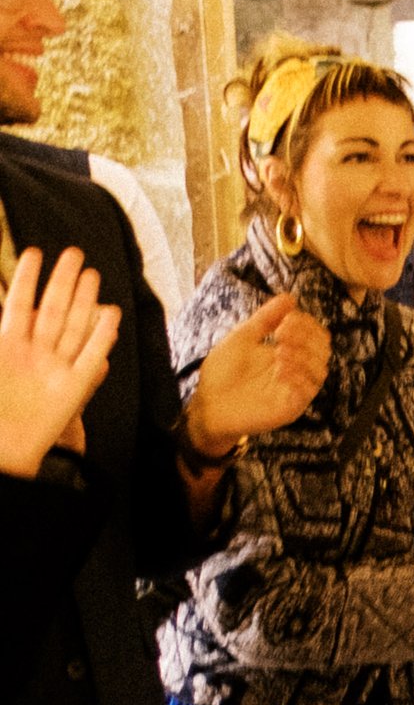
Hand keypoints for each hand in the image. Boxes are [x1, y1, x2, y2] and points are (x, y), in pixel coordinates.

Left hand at [0, 248, 118, 478]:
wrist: (5, 451)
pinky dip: (102, 339)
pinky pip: (90, 359)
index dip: (25, 280)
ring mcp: (55, 370)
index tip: (33, 253)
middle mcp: (34, 355)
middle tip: (74, 254)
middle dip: (62, 282)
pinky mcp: (74, 389)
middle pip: (53, 311)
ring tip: (92, 276)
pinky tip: (112, 316)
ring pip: (73, 329)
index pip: (18, 306)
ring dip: (84, 302)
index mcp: (7, 348)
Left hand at [185, 291, 330, 460]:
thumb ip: (266, 318)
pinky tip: (279, 370)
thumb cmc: (222, 371)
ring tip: (279, 351)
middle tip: (282, 332)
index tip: (285, 319)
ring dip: (304, 356)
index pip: (316, 335)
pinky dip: (298, 377)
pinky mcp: (290, 408)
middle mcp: (296, 371)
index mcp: (288, 352)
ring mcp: (294, 390)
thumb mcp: (243, 337)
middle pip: (323, 351)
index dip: (307, 324)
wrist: (206, 402)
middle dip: (307, 337)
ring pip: (320, 370)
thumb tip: (290, 297)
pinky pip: (308, 392)